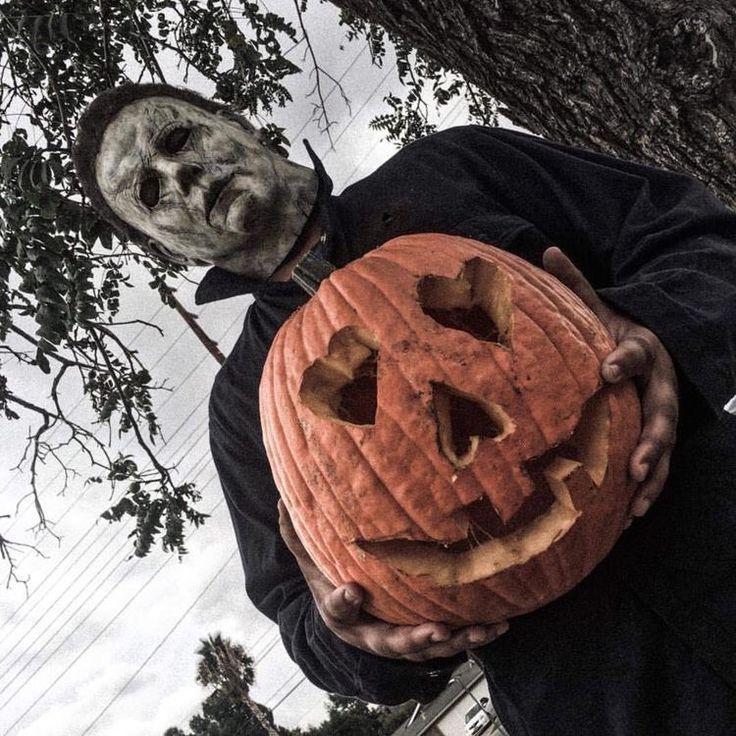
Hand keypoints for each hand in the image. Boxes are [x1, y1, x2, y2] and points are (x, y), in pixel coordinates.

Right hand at [278, 500, 508, 660]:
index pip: (339, 609)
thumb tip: (283, 497)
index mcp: (344, 615)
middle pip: (394, 642)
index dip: (343, 601)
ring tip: (482, 631)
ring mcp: (405, 638)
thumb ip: (299, 534)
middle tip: (434, 632)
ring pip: (432, 647)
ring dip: (458, 641)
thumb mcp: (312, 562)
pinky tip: (501, 624)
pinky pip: (454, 639)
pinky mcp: (429, 635)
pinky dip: (476, 634)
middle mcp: (375, 633)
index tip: (352, 590)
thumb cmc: (334, 581)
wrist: (352, 611)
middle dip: (415, 638)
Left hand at [543, 247, 678, 518]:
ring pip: (666, 446)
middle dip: (652, 436)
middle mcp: (659, 384)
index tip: (605, 371)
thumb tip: (546, 249)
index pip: (636, 355)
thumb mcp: (597, 306)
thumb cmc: (613, 330)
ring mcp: (662, 412)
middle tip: (636, 460)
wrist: (649, 344)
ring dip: (655, 473)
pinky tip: (632, 513)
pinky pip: (660, 465)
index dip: (623, 361)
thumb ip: (575, 285)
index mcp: (643, 349)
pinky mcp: (658, 435)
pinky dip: (650, 488)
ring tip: (637, 496)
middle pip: (663, 411)